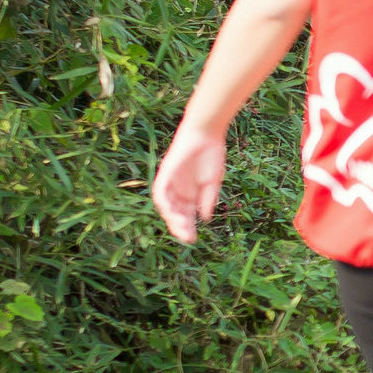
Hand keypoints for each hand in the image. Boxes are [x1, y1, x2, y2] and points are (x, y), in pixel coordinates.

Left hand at [151, 122, 228, 243]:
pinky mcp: (165, 174)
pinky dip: (165, 203)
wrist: (206, 133)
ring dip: (172, 217)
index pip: (185, 214)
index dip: (187, 226)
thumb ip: (208, 199)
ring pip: (166, 205)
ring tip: (182, 226)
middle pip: (175, 212)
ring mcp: (170, 182)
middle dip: (180, 226)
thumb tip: (205, 218)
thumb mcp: (212, 181)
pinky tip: (172, 212)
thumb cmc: (211, 154)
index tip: (193, 239)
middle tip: (187, 237)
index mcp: (189, 192)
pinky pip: (160, 192)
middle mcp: (177, 189)